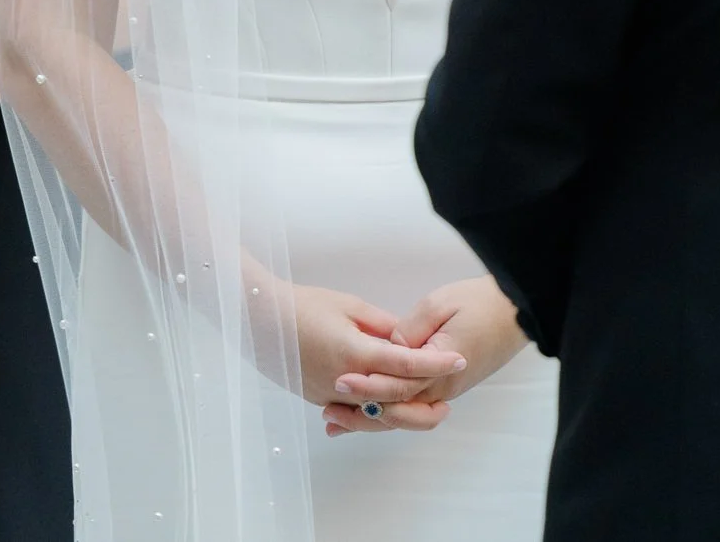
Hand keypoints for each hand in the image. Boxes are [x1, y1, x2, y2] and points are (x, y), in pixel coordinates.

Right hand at [287, 283, 464, 434]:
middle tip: (448, 404)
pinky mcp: (317, 398)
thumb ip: (382, 326)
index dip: (436, 363)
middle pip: (394, 401)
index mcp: (356, 354)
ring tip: (423, 410)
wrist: (259, 318)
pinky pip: (352, 411)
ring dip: (400, 414)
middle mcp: (345, 382)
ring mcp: (329, 395)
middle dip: (424, 403)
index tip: (460, 360)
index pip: (406, 364)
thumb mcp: (350, 306)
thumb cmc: (304, 304)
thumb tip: (405, 340)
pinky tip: (387, 411)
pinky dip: (372, 413)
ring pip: (373, 414)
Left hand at [324, 275, 525, 433]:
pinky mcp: (444, 388)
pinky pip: (411, 407)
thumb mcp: (440, 305)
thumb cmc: (480, 302)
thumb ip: (409, 330)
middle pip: (396, 410)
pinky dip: (386, 413)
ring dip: (369, 419)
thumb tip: (386, 347)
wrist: (517, 313)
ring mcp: (443, 392)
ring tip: (335, 420)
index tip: (338, 381)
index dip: (366, 385)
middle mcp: (441, 389)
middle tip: (328, 411)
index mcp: (439, 369)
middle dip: (361, 411)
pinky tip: (363, 412)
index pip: (396, 385)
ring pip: (402, 414)